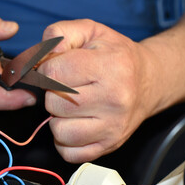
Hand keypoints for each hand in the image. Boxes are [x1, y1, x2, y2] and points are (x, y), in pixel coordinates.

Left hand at [38, 19, 160, 162]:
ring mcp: (112, 127)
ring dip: (57, 119)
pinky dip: (64, 141)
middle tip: (66, 88)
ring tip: (71, 107)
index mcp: (109, 67)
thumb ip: (59, 34)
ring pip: (58, 131)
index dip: (45, 68)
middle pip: (53, 103)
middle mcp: (113, 100)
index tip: (55, 69)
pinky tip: (74, 124)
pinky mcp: (108, 146)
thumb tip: (37, 58)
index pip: (52, 72)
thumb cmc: (115, 56)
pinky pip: (69, 153)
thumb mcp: (90, 31)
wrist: (147, 82)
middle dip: (52, 93)